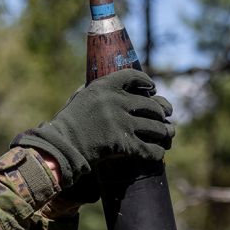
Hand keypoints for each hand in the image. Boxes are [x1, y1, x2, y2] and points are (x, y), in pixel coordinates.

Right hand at [13, 69, 174, 193]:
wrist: (61, 146)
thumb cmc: (68, 124)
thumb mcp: (80, 98)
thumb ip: (97, 89)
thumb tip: (113, 84)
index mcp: (104, 86)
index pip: (133, 77)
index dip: (147, 82)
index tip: (153, 89)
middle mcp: (116, 101)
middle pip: (150, 104)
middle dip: (161, 111)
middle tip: (165, 116)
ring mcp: (121, 122)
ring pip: (155, 126)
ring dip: (165, 132)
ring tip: (168, 134)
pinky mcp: (123, 144)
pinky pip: (149, 148)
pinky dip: (156, 151)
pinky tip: (159, 153)